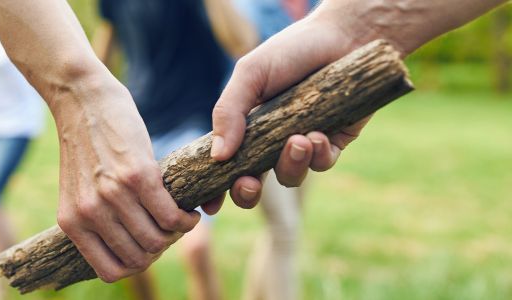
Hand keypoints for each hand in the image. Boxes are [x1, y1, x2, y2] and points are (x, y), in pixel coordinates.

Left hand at [53, 78, 199, 281]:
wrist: (82, 101)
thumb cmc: (86, 146)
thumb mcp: (79, 192)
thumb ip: (95, 220)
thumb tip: (130, 247)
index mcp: (72, 223)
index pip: (111, 271)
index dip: (136, 264)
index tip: (147, 246)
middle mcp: (90, 214)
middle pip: (140, 258)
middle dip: (160, 249)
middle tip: (168, 229)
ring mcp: (113, 196)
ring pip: (158, 241)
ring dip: (177, 235)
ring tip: (181, 219)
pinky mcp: (137, 176)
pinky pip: (171, 217)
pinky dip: (187, 220)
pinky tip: (189, 211)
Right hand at [207, 8, 373, 209]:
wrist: (343, 37)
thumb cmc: (291, 51)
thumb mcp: (250, 75)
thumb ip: (229, 112)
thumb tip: (218, 156)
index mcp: (244, 127)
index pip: (224, 165)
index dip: (214, 188)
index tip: (208, 204)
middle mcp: (269, 141)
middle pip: (252, 185)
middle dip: (247, 193)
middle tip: (249, 183)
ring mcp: (301, 144)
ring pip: (289, 176)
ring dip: (290, 165)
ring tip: (298, 139)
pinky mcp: (333, 142)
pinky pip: (321, 164)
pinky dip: (318, 156)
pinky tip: (318, 134)